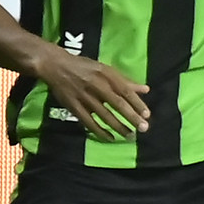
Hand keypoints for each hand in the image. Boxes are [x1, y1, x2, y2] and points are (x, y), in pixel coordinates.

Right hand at [32, 47, 150, 141]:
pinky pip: (89, 122)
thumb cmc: (84, 67)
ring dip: (118, 127)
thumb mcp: (105, 69)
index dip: (136, 103)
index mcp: (106, 74)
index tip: (147, 114)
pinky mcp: (74, 107)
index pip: (125, 90)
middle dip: (131, 117)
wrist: (56, 66)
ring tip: (130, 135)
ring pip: (104, 115)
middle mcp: (96, 85)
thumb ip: (125, 81)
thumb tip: (145, 90)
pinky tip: (110, 138)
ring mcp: (85, 97)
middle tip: (143, 128)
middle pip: (117, 104)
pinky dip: (100, 131)